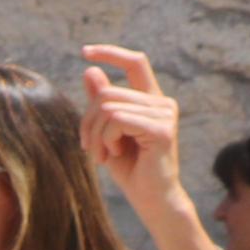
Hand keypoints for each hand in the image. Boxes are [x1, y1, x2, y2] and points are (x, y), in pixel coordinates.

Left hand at [79, 46, 191, 214]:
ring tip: (103, 155)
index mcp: (150, 100)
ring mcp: (165, 114)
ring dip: (95, 135)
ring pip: (108, 107)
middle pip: (107, 93)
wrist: (149, 198)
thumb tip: (90, 70)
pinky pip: (117, 120)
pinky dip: (106, 139)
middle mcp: (162, 102)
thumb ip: (101, 103)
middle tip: (90, 148)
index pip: (135, 62)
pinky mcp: (162, 129)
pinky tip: (113, 155)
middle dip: (88, 121)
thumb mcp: (106, 132)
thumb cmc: (129, 168)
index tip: (85, 51)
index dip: (111, 53)